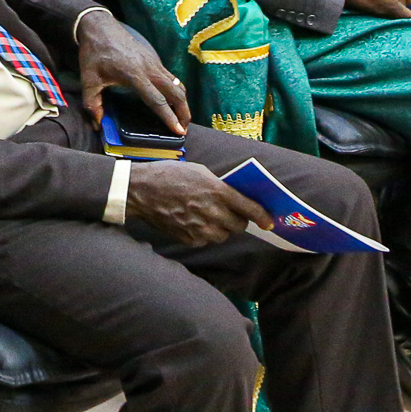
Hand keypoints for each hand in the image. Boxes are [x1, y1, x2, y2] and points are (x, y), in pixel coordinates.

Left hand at [74, 9, 188, 132]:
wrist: (99, 27)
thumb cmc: (94, 53)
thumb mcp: (88, 80)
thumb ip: (92, 105)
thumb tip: (98, 125)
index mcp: (135, 75)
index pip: (157, 100)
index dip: (169, 117)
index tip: (178, 131)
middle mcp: (149, 69)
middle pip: (176, 93)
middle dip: (184, 112)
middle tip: (184, 129)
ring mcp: (154, 63)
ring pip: (177, 84)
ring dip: (183, 102)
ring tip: (182, 118)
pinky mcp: (154, 60)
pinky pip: (172, 78)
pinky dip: (177, 91)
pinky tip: (173, 101)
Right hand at [124, 159, 269, 247]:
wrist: (141, 191)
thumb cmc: (170, 175)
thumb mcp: (200, 172)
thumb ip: (220, 186)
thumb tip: (237, 198)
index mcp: (217, 191)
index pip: (250, 209)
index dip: (263, 217)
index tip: (269, 222)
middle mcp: (212, 212)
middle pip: (239, 226)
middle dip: (238, 220)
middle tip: (230, 213)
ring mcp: (200, 228)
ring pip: (223, 236)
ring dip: (222, 228)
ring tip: (208, 216)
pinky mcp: (189, 239)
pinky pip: (206, 240)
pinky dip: (205, 233)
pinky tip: (194, 222)